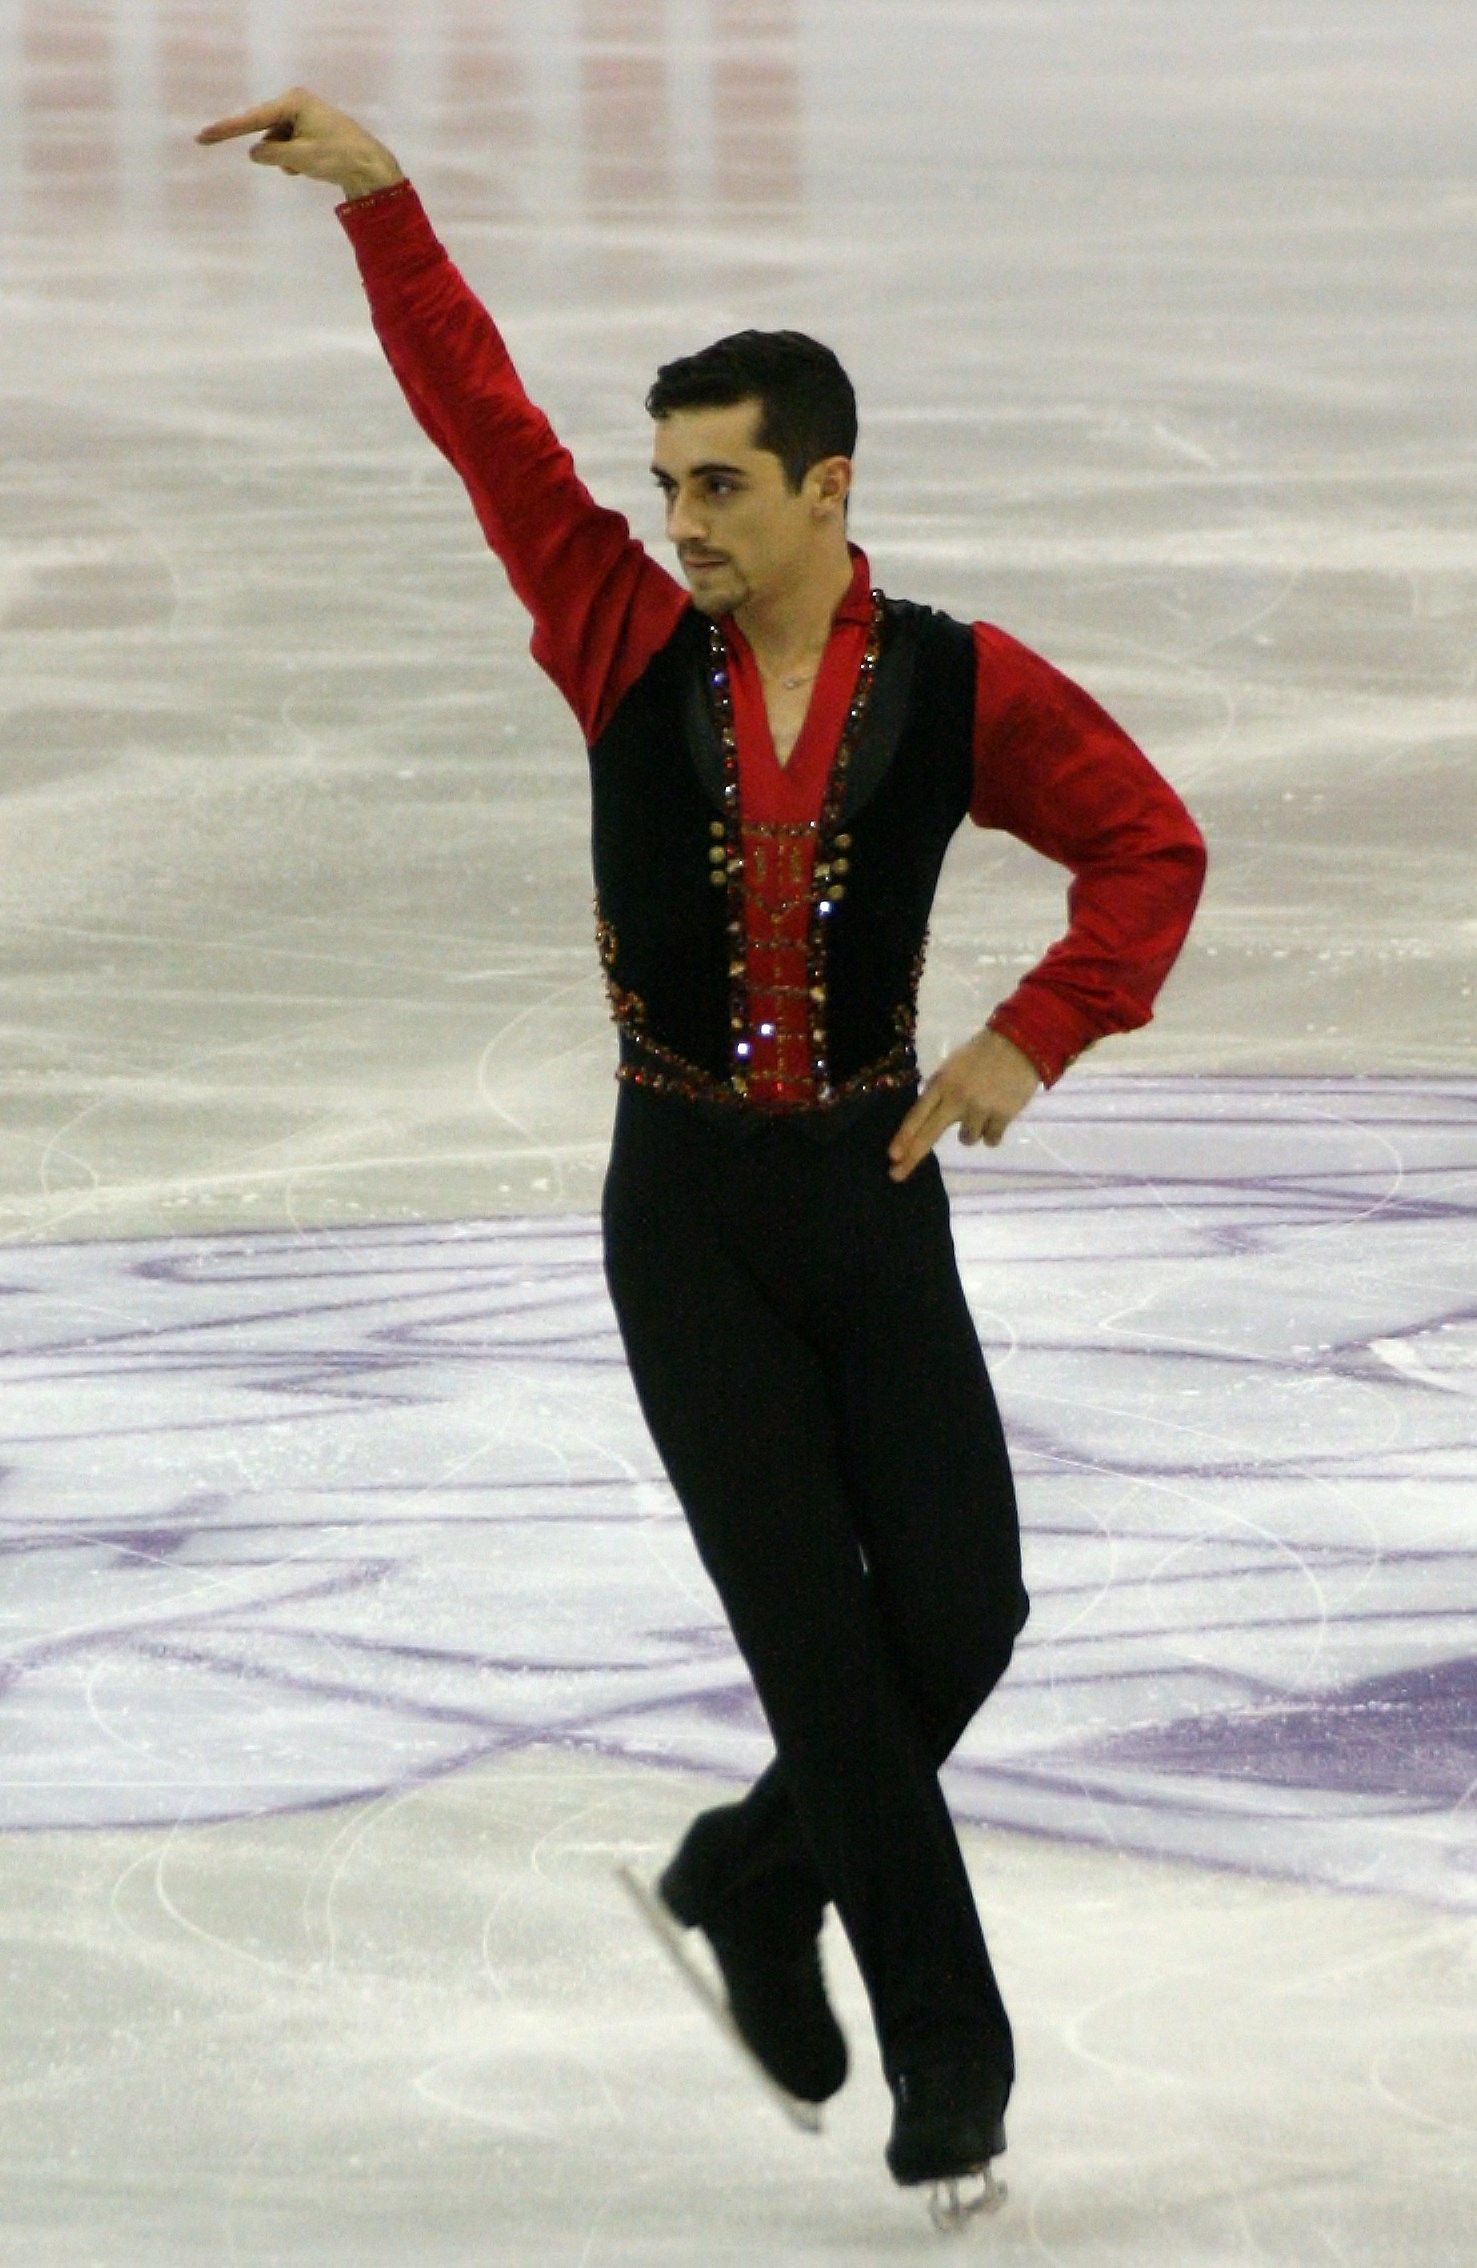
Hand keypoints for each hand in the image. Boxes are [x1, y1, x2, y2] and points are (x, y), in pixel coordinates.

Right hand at [196, 88, 404, 199]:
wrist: (371, 167)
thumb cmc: (337, 157)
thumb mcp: (298, 158)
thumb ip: (271, 154)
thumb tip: (255, 152)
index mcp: (293, 102)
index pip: (253, 119)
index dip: (227, 130)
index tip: (203, 136)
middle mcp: (298, 103)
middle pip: (267, 131)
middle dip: (275, 152)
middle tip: (290, 165)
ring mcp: (305, 117)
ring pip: (279, 144)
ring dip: (287, 159)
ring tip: (309, 167)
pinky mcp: (312, 132)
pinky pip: (291, 149)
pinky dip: (296, 161)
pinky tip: (314, 167)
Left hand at [888, 1028, 1040, 1182]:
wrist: (1019, 1044)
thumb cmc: (981, 1056)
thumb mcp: (952, 1068)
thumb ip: (941, 1094)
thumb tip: (930, 1125)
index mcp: (941, 1083)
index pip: (917, 1114)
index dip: (903, 1136)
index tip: (892, 1156)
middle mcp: (956, 1097)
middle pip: (929, 1133)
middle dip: (912, 1156)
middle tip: (896, 1175)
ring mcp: (979, 1107)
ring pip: (967, 1140)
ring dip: (972, 1133)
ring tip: (982, 1113)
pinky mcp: (1002, 1115)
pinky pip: (991, 1140)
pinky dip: (993, 1133)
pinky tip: (997, 1116)